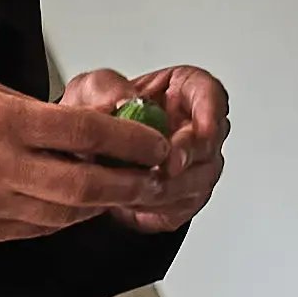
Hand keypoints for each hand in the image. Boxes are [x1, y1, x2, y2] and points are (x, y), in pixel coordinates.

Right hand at [0, 80, 160, 249]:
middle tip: (153, 177)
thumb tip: (99, 124)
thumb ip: (42, 113)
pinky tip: (84, 205)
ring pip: (67, 212)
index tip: (153, 143)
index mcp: (0, 122)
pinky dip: (69, 217)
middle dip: (128, 182)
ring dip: (103, 203)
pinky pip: (41, 227)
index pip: (83, 131)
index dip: (128, 139)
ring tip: (124, 190)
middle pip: (84, 182)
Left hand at [74, 65, 228, 231]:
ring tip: (129, 183)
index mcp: (183, 92)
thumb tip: (124, 100)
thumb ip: (105, 88)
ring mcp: (195, 166)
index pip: (212, 94)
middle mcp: (196, 129)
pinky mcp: (184, 199)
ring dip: (164, 187)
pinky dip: (153, 207)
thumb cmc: (97, 119)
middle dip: (186, 158)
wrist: (85, 160)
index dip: (212, 112)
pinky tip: (128, 200)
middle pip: (208, 145)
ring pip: (196, 182)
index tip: (203, 130)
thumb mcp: (89, 91)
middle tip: (163, 166)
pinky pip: (178, 207)